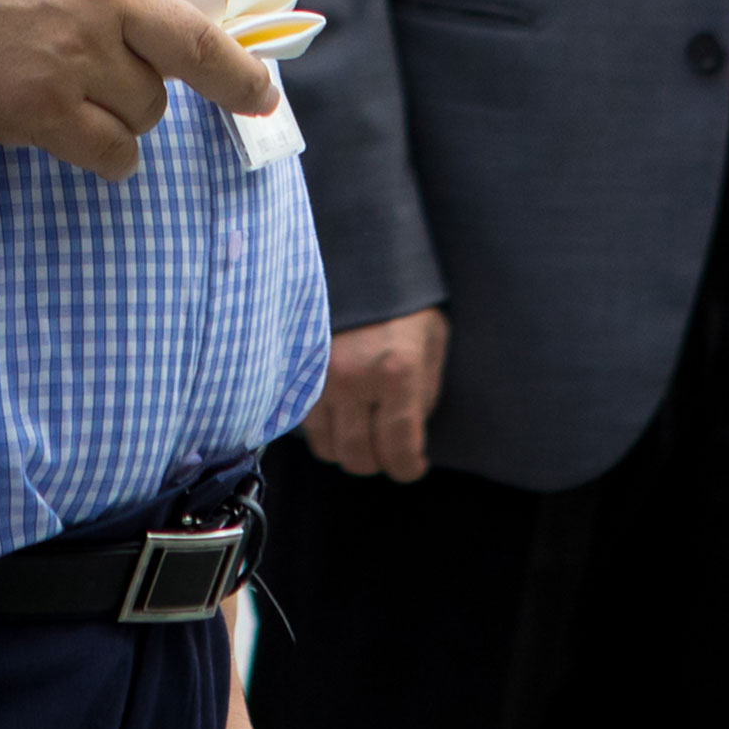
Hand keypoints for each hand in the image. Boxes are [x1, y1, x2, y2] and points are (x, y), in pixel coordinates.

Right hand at [0, 0, 275, 180]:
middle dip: (242, 79)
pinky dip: (115, 154)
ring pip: (150, 106)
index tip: (220, 12)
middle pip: (206, 48)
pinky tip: (97, 145)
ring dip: (133, 106)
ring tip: (84, 90)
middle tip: (257, 94)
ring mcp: (79, 54)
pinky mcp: (44, 109)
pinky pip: (115, 151)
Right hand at [305, 308, 445, 480]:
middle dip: (379, 462)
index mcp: (397, 373)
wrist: (359, 261)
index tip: (413, 466)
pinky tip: (341, 418)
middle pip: (359, 456)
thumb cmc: (404, 303)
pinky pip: (306, 425)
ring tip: (364, 433)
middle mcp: (354, 380)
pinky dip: (325, 431)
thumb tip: (411, 435)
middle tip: (389, 450)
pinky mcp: (297, 373)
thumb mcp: (432, 343)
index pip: (399, 449)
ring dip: (349, 450)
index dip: (409, 468)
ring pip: (329, 448)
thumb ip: (423, 393)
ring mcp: (320, 378)